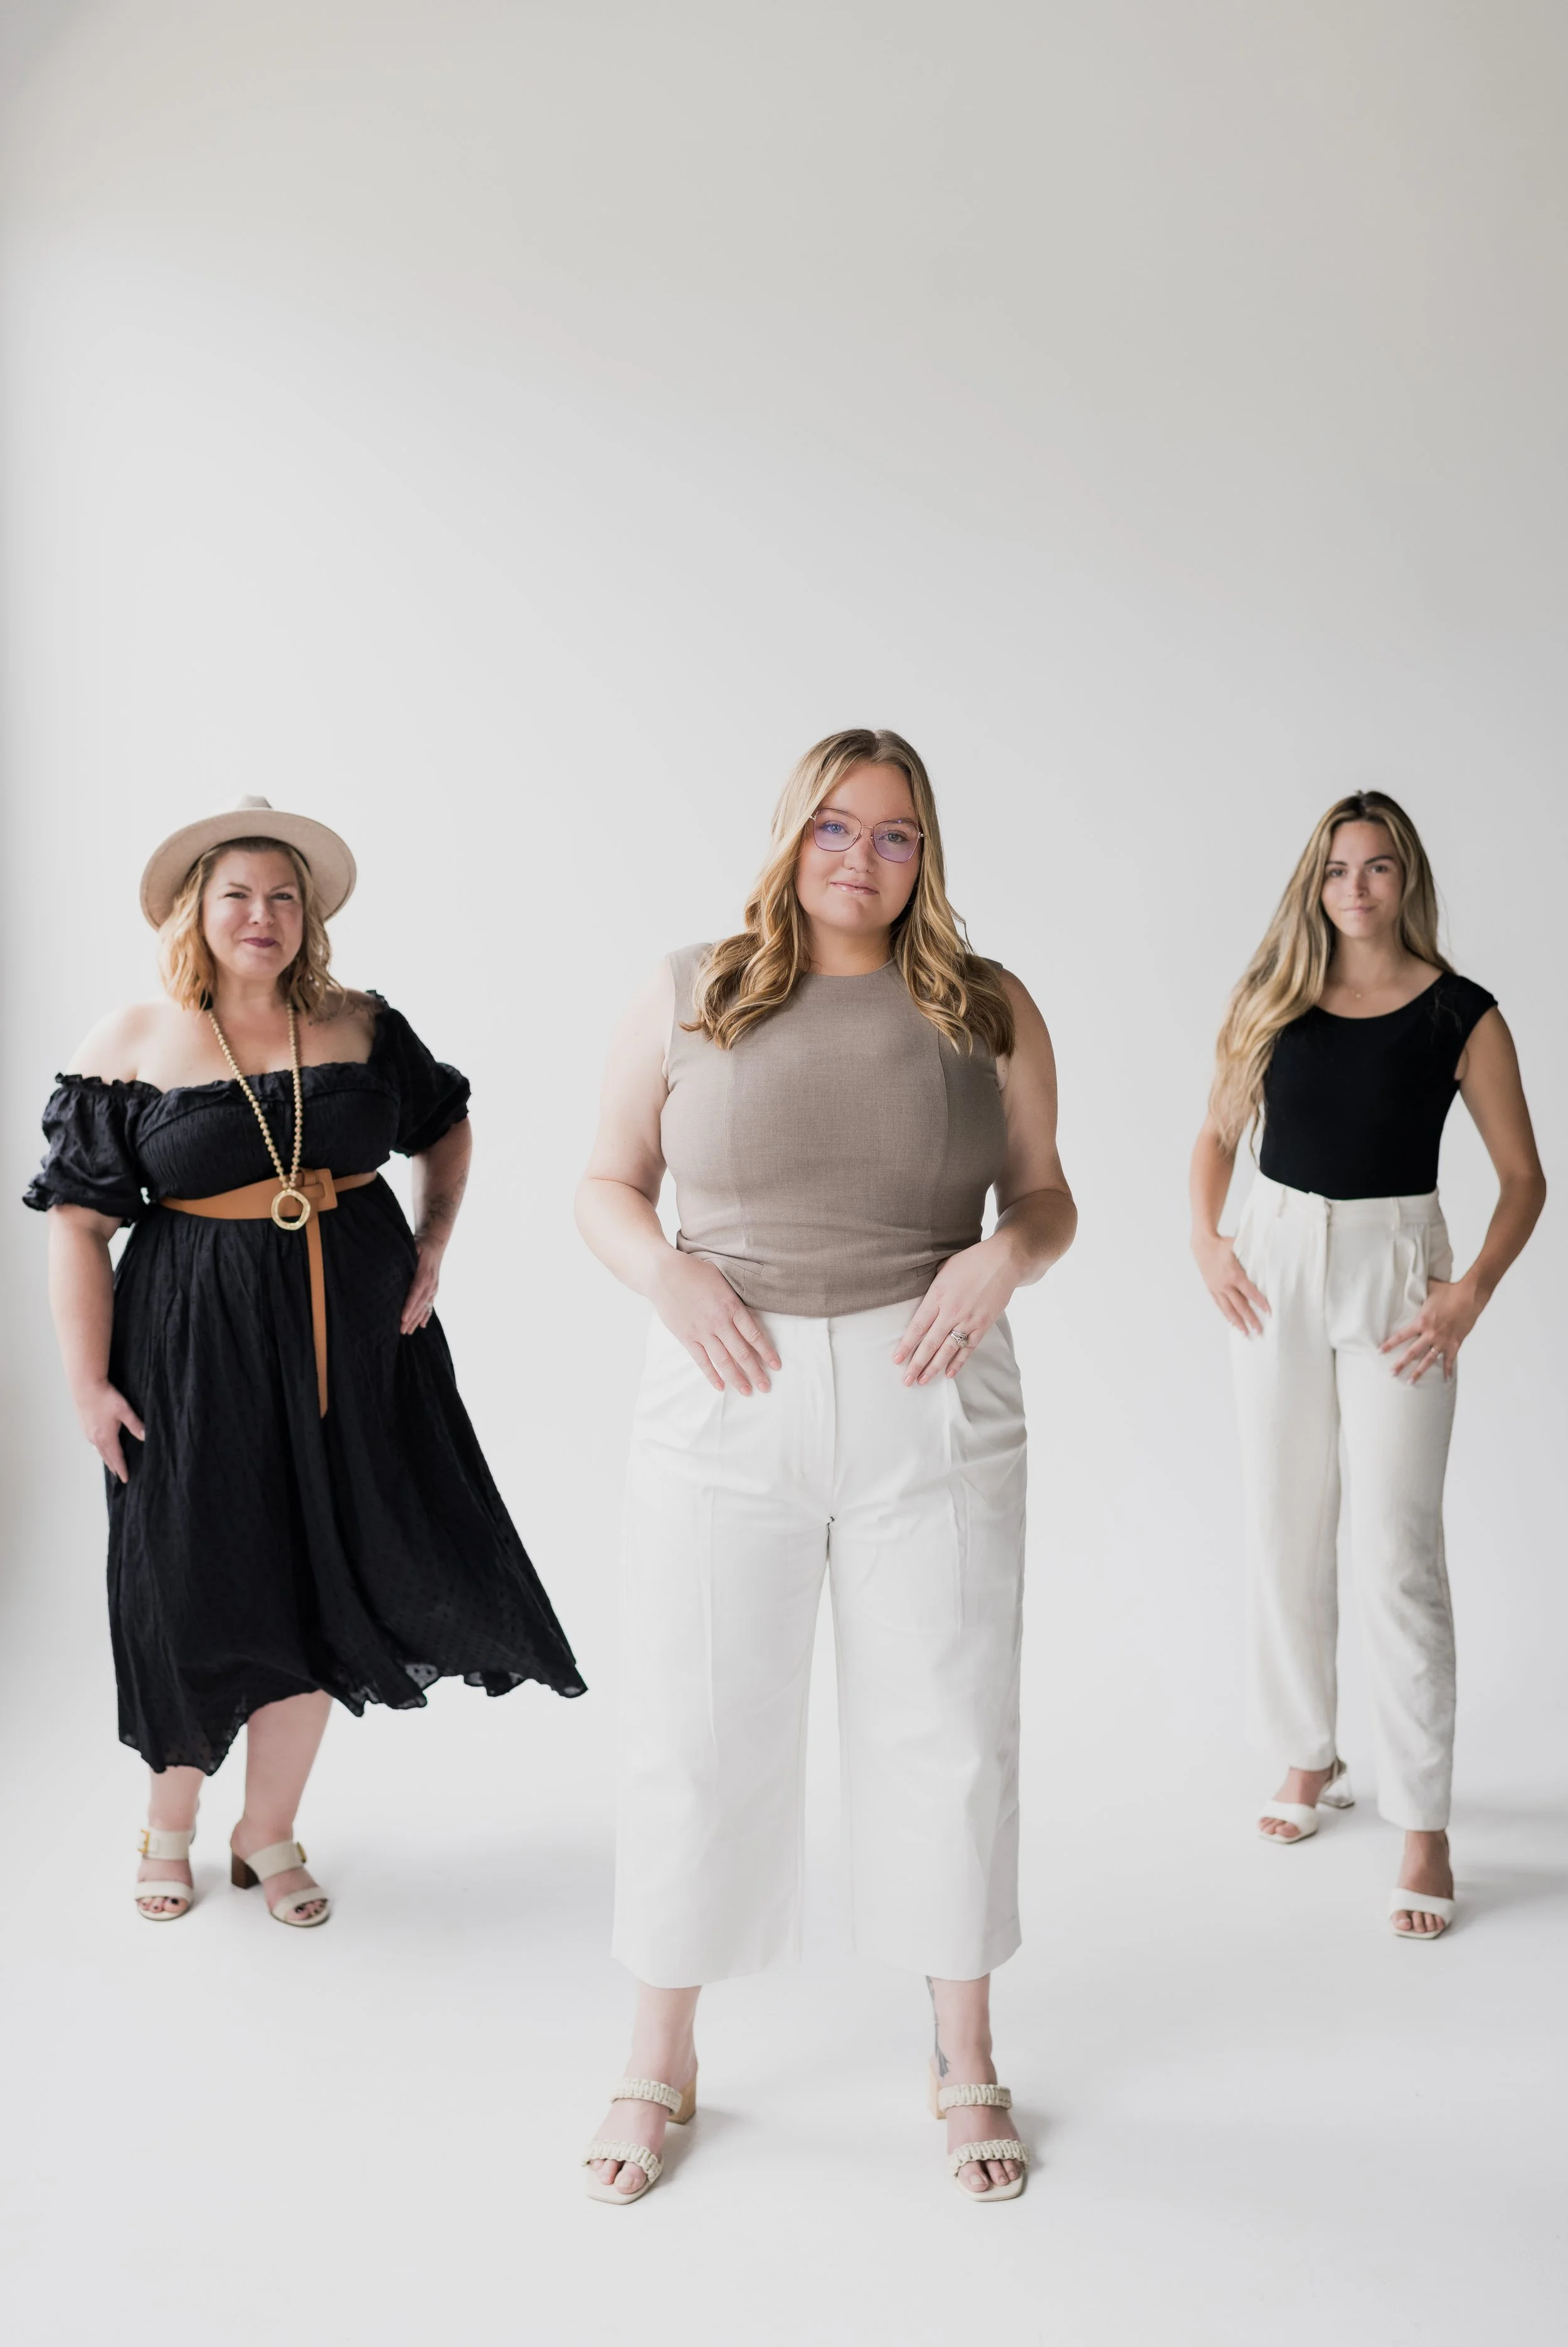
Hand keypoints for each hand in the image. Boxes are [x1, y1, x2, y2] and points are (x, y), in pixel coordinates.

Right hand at [75, 1380, 144, 1481]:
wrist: (85, 1386)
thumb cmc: (105, 1397)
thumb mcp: (124, 1411)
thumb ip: (135, 1425)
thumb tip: (145, 1437)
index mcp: (106, 1437)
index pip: (117, 1458)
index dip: (122, 1469)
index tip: (126, 1479)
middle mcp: (95, 1438)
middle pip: (107, 1457)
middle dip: (114, 1467)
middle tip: (119, 1475)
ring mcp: (88, 1432)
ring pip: (99, 1451)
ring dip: (106, 1458)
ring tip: (111, 1465)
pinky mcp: (85, 1426)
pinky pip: (93, 1443)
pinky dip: (100, 1449)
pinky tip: (101, 1447)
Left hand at [400, 1239, 444, 1334]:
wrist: (436, 1242)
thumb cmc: (420, 1244)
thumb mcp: (413, 1247)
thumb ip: (406, 1258)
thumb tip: (393, 1267)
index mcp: (424, 1274)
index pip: (415, 1293)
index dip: (409, 1306)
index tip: (403, 1318)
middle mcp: (431, 1283)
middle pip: (420, 1304)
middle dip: (411, 1318)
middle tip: (401, 1330)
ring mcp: (434, 1287)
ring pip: (425, 1307)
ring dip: (417, 1320)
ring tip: (408, 1332)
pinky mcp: (434, 1289)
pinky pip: (430, 1305)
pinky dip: (426, 1315)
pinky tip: (422, 1325)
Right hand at [650, 1252, 780, 1394]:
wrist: (664, 1273)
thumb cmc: (695, 1272)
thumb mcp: (723, 1280)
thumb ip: (735, 1300)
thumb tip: (748, 1315)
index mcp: (732, 1306)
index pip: (754, 1335)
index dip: (767, 1352)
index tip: (776, 1365)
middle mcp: (719, 1322)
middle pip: (742, 1352)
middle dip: (756, 1371)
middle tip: (766, 1386)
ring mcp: (702, 1331)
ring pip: (724, 1360)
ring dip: (737, 1378)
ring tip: (747, 1391)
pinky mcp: (687, 1337)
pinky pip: (701, 1360)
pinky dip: (712, 1375)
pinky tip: (721, 1386)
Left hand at [893, 1237, 1018, 1384]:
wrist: (1004, 1261)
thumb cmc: (971, 1261)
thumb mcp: (944, 1269)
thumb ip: (932, 1288)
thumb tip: (920, 1299)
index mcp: (938, 1295)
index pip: (918, 1326)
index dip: (906, 1345)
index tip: (896, 1359)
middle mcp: (951, 1311)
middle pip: (930, 1343)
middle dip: (916, 1364)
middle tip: (906, 1380)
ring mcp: (969, 1320)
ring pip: (947, 1350)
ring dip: (933, 1368)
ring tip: (922, 1381)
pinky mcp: (983, 1325)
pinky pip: (968, 1348)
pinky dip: (958, 1362)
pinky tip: (948, 1374)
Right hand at [1192, 1230, 1269, 1335]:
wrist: (1203, 1244)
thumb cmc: (1223, 1244)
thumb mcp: (1240, 1247)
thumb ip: (1253, 1255)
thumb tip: (1269, 1257)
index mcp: (1234, 1275)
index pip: (1251, 1293)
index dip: (1261, 1303)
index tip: (1269, 1313)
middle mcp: (1225, 1285)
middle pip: (1240, 1306)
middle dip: (1251, 1319)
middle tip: (1259, 1331)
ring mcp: (1217, 1288)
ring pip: (1228, 1309)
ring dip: (1238, 1322)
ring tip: (1245, 1332)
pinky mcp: (1211, 1288)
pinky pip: (1219, 1305)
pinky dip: (1226, 1314)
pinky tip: (1231, 1322)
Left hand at [1381, 1277, 1479, 1382]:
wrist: (1471, 1295)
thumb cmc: (1450, 1290)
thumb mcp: (1430, 1288)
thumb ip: (1418, 1287)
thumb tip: (1410, 1276)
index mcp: (1421, 1321)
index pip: (1401, 1336)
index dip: (1389, 1344)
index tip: (1379, 1352)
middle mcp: (1431, 1333)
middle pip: (1412, 1353)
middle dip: (1401, 1364)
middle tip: (1392, 1374)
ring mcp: (1443, 1340)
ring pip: (1429, 1360)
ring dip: (1420, 1372)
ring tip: (1411, 1381)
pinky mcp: (1456, 1343)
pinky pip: (1450, 1359)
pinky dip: (1448, 1369)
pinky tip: (1445, 1379)